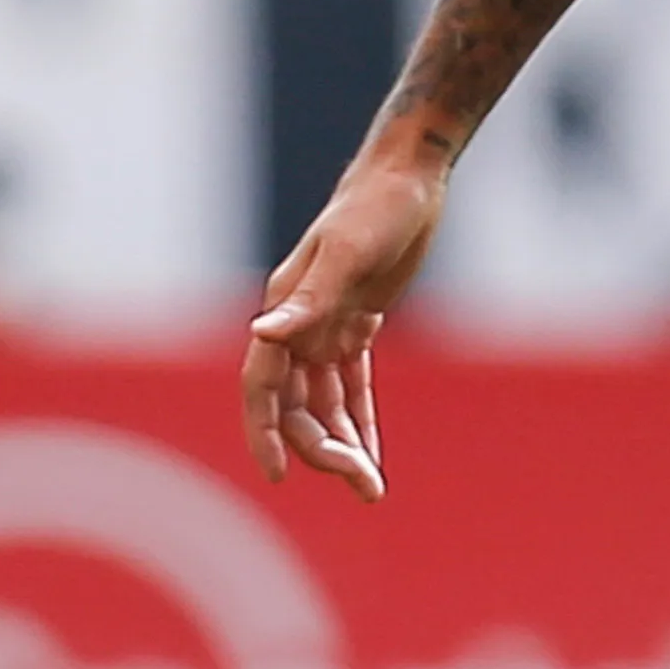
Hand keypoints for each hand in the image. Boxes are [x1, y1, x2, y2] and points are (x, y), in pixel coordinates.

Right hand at [240, 154, 448, 501]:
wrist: (407, 180)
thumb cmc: (375, 210)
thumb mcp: (346, 255)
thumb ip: (308, 301)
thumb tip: (265, 335)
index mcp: (283, 311)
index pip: (262, 386)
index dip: (265, 432)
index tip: (279, 475)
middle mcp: (296, 325)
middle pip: (296, 405)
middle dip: (323, 449)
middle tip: (364, 485)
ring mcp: (325, 327)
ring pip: (324, 403)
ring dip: (343, 445)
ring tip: (371, 488)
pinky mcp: (356, 325)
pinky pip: (352, 387)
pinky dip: (361, 421)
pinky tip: (372, 457)